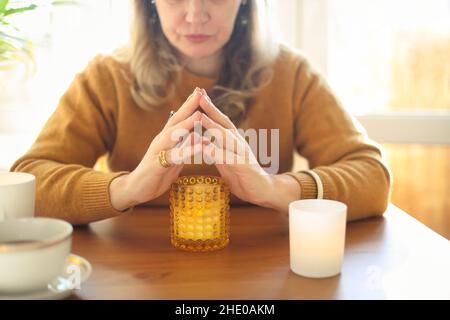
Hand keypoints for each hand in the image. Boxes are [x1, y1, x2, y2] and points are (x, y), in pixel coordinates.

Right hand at [109, 88, 209, 210]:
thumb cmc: (157, 172)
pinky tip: (198, 145)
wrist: (136, 188)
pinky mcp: (158, 165)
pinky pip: (174, 156)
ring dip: (187, 124)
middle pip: (176, 119)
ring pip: (173, 134)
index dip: (190, 104)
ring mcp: (158, 151)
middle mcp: (161, 140)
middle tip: (201, 91)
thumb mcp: (173, 157)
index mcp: (167, 138)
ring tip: (200, 114)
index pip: (179, 117)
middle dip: (189, 105)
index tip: (202, 91)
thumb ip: (183, 146)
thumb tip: (196, 136)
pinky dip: (187, 150)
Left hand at [196, 90, 275, 205]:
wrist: (263, 190)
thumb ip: (216, 150)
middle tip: (199, 95)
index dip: (209, 108)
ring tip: (200, 117)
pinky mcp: (244, 167)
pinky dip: (217, 152)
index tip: (198, 94)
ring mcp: (242, 154)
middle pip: (224, 123)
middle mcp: (239, 143)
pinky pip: (230, 158)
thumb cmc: (243, 176)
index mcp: (234, 141)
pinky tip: (206, 148)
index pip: (220, 120)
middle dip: (211, 109)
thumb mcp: (226, 161)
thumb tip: (202, 141)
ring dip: (213, 126)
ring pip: (227, 137)